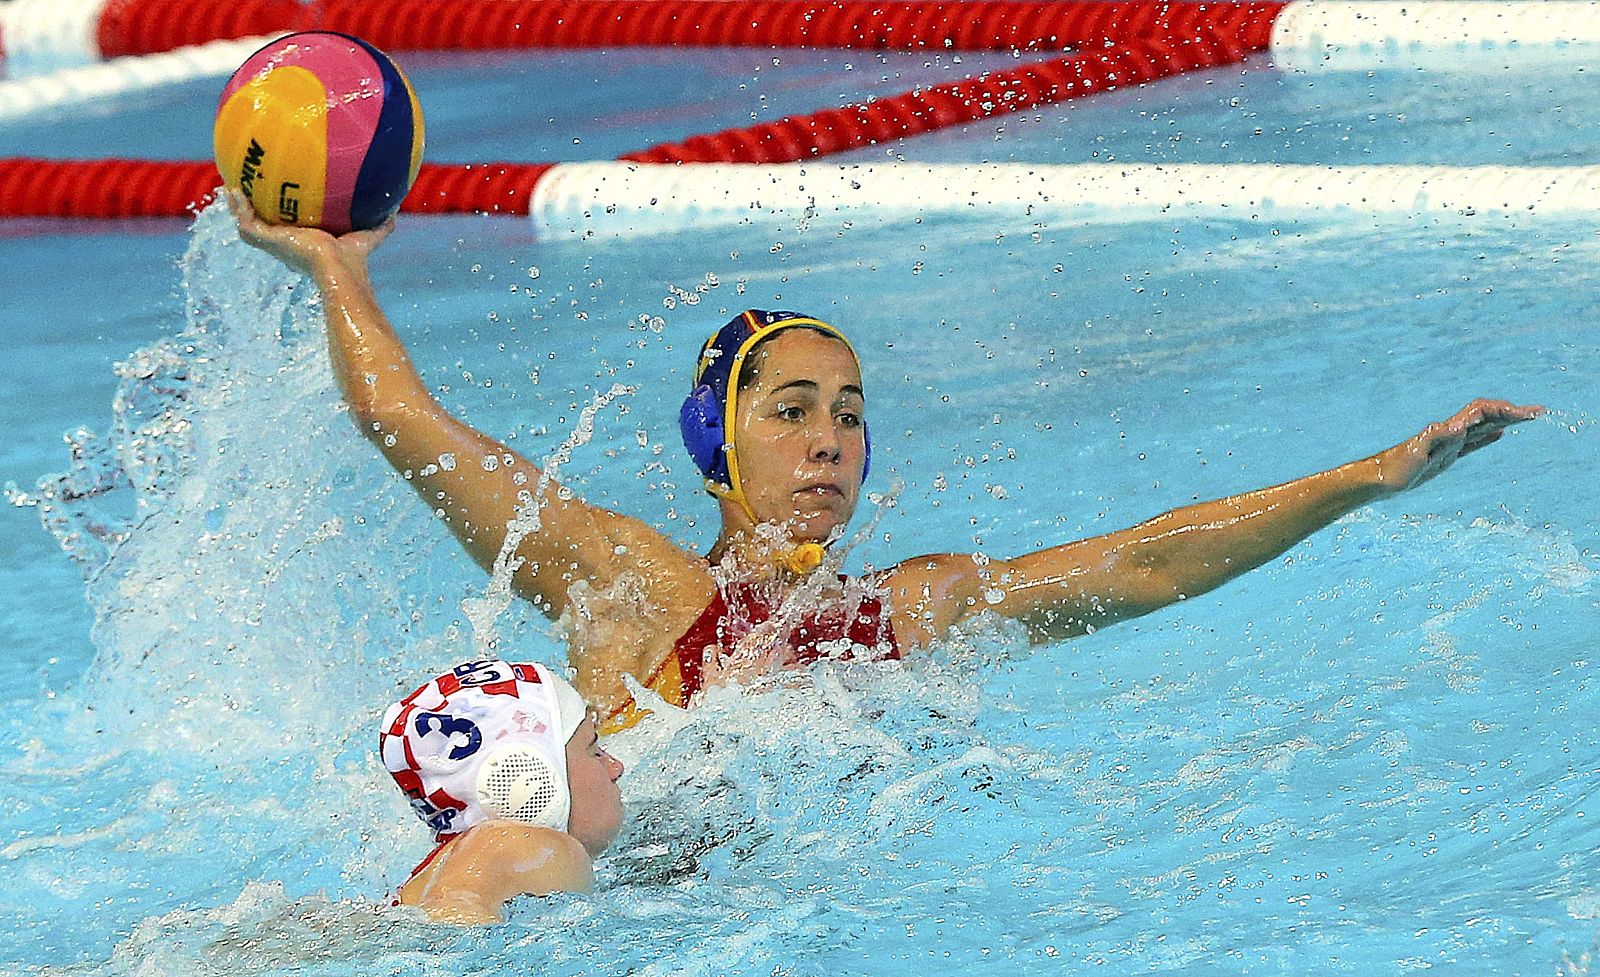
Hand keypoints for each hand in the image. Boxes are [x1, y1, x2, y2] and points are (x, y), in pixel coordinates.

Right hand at [225, 189, 392, 277]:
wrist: (338, 270)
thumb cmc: (355, 260)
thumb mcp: (368, 235)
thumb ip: (380, 226)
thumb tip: (395, 210)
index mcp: (306, 244)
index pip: (292, 229)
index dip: (284, 216)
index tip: (280, 200)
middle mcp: (287, 245)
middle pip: (266, 226)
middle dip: (256, 210)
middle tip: (247, 190)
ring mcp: (275, 244)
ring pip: (249, 224)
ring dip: (238, 207)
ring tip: (231, 187)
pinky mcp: (267, 241)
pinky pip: (246, 222)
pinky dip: (239, 208)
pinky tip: (234, 191)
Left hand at [1373, 398, 1542, 493]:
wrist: (1379, 479)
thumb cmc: (1395, 468)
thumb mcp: (1415, 453)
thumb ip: (1435, 437)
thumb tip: (1459, 426)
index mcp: (1448, 430)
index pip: (1481, 412)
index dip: (1503, 410)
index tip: (1525, 414)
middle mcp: (1451, 433)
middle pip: (1486, 416)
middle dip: (1511, 412)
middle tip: (1538, 411)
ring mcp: (1450, 444)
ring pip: (1483, 427)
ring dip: (1505, 420)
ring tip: (1526, 417)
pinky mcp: (1446, 456)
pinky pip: (1473, 443)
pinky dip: (1487, 437)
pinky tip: (1498, 435)